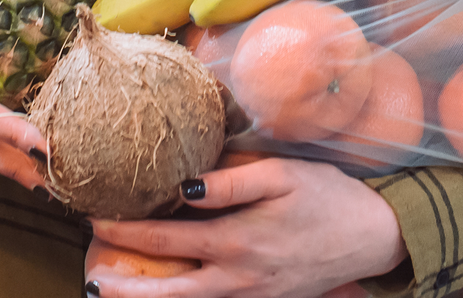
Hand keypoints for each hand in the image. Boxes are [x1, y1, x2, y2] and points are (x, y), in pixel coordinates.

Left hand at [87, 158, 406, 297]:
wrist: (374, 237)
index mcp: (238, 242)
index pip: (167, 237)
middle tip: (89, 279)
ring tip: (110, 293)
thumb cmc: (328, 197)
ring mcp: (250, 295)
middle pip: (169, 291)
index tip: (95, 219)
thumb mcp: (282, 175)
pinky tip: (162, 291)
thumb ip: (230, 182)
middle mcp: (238, 278)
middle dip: (125, 287)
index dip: (127, 230)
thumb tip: (182, 187)